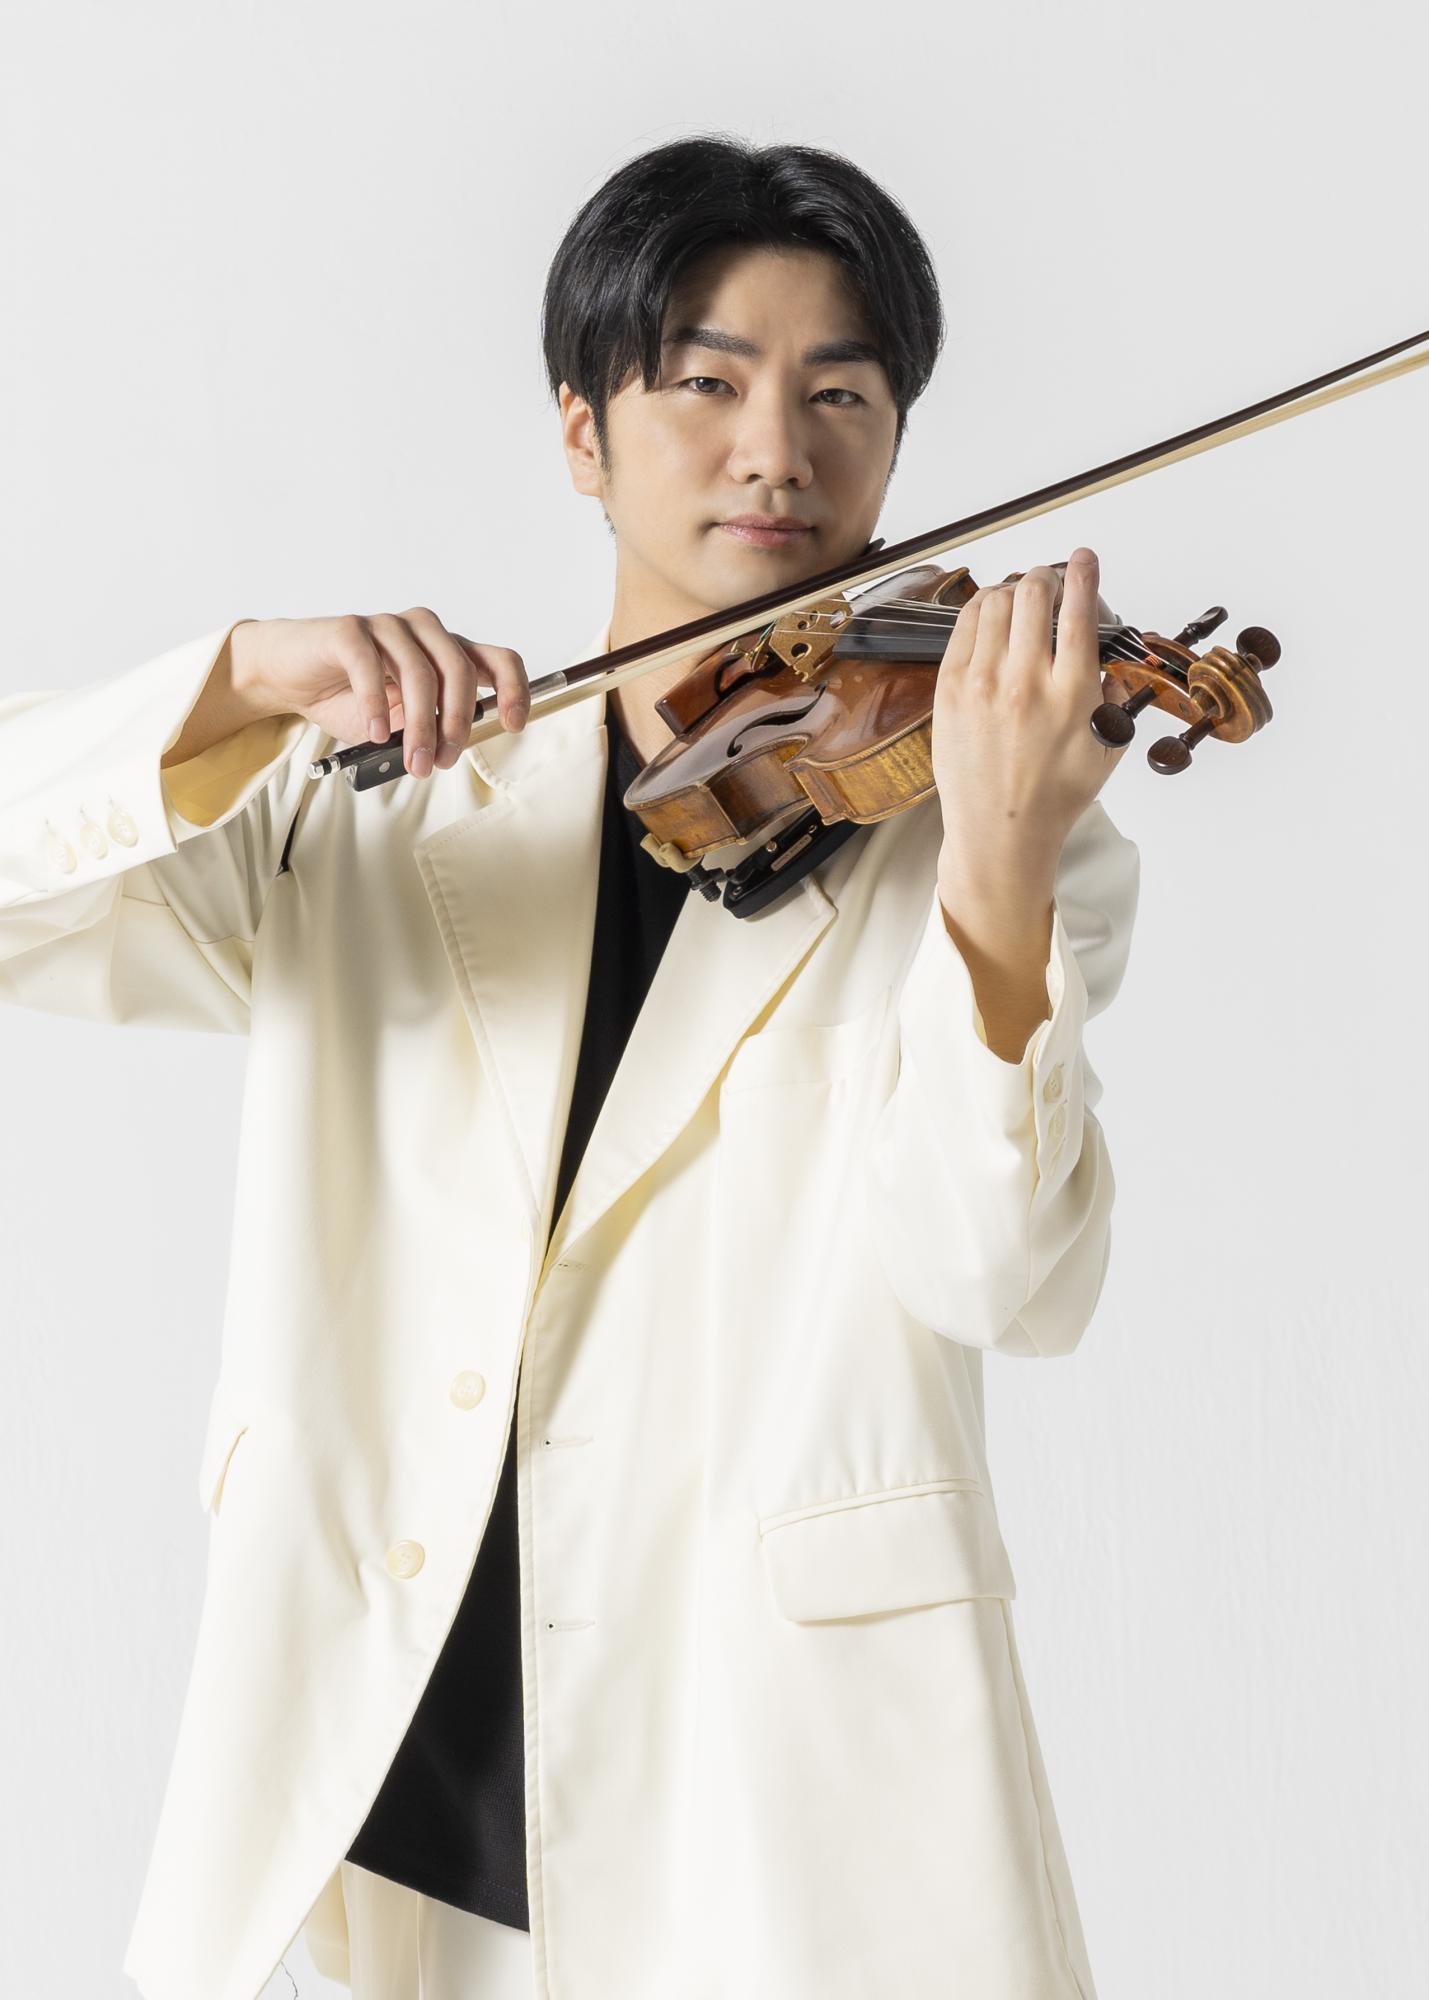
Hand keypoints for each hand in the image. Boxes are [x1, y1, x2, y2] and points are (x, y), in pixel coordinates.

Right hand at [230, 609, 530, 777]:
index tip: (514, 723)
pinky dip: (377, 704)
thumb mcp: (400, 722)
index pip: (497, 659)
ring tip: (413, 761)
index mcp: (444, 652)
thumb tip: (452, 746)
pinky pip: (372, 664)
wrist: (288, 677)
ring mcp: (387, 626)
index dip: (513, 689)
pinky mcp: (349, 629)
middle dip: (455, 724)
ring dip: (420, 725)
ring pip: (420, 672)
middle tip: (440, 761)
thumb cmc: (348, 697)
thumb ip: (430, 726)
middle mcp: (423, 632)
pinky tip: (377, 733)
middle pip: (459, 670)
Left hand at [929, 548, 1132, 889]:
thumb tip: (1110, 657)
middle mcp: (1025, 683)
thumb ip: (1115, 695)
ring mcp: (982, 685)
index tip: (1084, 558)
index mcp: (1071, 694)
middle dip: (1045, 576)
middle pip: (1033, 594)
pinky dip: (979, 609)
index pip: (1078, 611)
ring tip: (1020, 600)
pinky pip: (964, 626)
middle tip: (1050, 581)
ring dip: (1011, 590)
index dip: (1083, 573)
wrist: (1000, 832)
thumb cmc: (1055, 795)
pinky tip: (990, 615)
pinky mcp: (950, 691)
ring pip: (995, 602)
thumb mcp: (1107, 748)